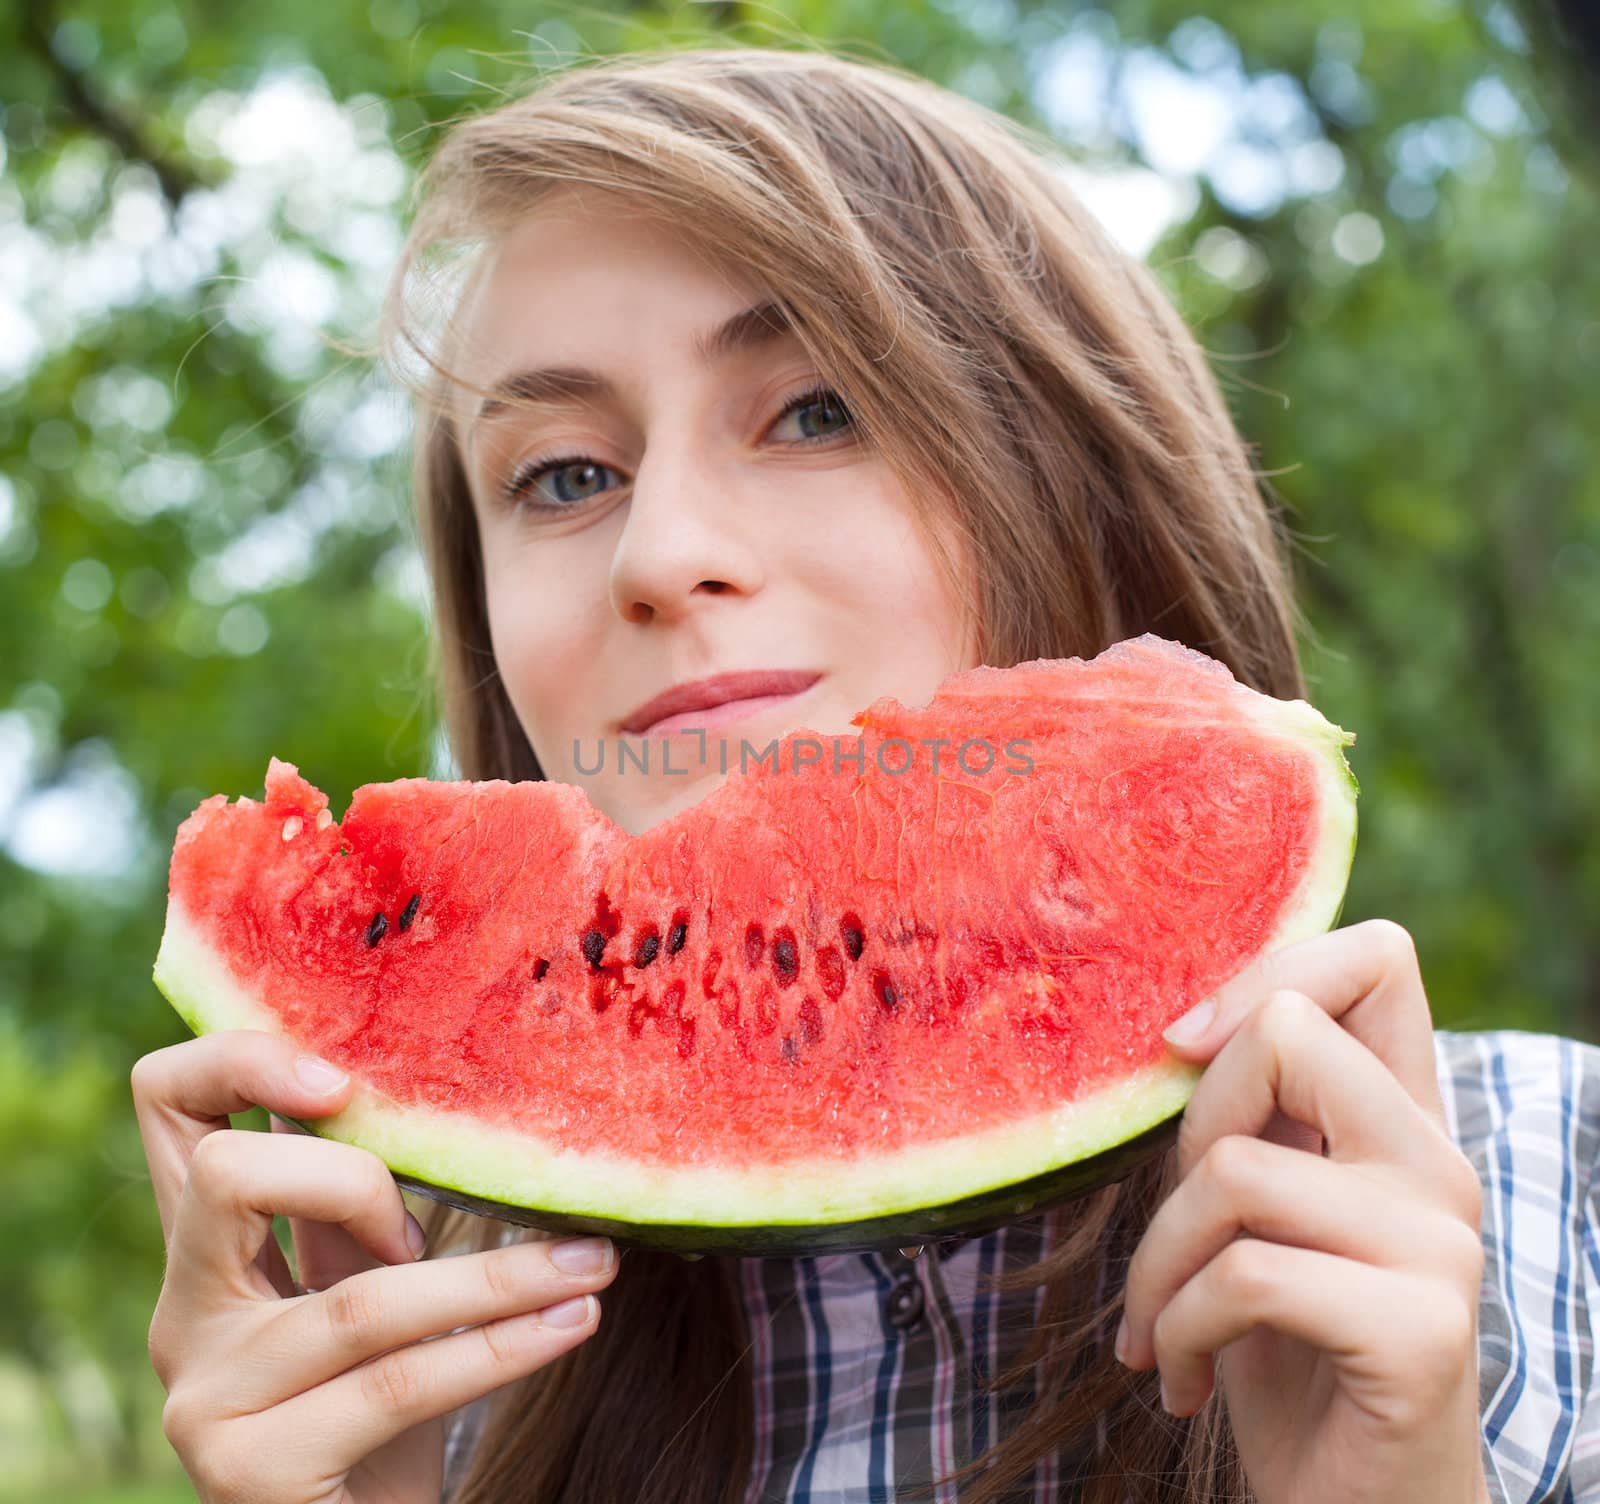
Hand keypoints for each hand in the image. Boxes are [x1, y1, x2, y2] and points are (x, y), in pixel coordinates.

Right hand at [132, 1029, 618, 1502]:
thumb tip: (424, 1073)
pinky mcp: (252, 1472)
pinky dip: (502, 1346)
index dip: (239, 1060)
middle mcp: (182, 1314)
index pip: (166, 1103)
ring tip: (596, 1263)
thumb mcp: (364, 1284)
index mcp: (203, 1246)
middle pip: (225, 1175)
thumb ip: (359, 1202)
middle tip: (439, 1215)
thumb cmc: (377, 1407)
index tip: (346, 1075)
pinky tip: (574, 1319)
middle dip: (357, 1174)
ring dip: (500, 1280)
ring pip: (359, 1301)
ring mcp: (207, 1397)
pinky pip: (400, 1383)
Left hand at [1114, 920, 1490, 1503]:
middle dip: (1186, 1131)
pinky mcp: (1419, 1327)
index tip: (1183, 1043)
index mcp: (1400, 1121)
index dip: (1270, 965)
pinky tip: (1182, 1379)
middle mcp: (1437, 1164)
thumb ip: (1251, 1119)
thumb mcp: (1255, 1217)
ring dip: (1156, 1264)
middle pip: (1287, 1031)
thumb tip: (1180, 1026)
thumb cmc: (1282, 1355)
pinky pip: (1245, 1275)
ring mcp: (1440, 1244)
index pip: (1378, 958)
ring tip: (1161, 1330)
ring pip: (1235, 1169)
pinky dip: (1179, 1329)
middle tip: (1176, 1235)